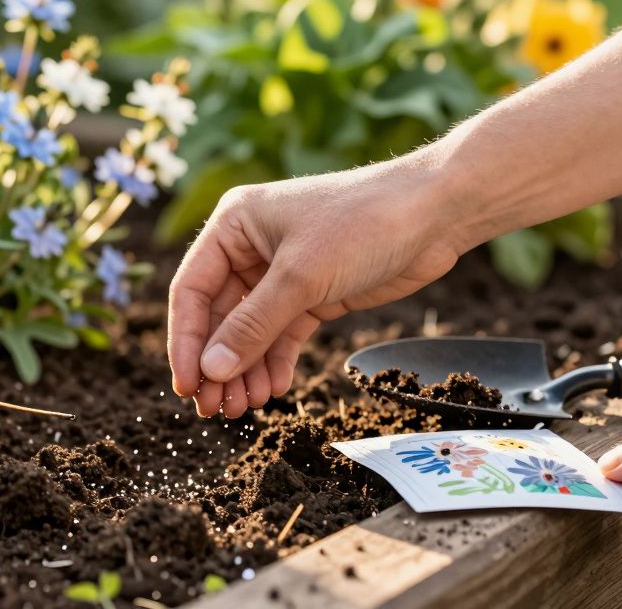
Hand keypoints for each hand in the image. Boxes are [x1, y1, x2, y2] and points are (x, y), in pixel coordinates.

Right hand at [167, 161, 463, 416]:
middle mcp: (250, 247)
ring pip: (250, 331)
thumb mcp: (302, 277)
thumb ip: (253, 326)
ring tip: (246, 407)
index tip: (187, 387)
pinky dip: (275, 362)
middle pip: (219, 316)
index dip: (186, 342)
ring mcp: (281, 271)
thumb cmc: (364, 222)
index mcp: (233, 225)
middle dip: (219, 364)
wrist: (435, 212)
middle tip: (216, 408)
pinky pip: (281, 334)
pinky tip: (274, 389)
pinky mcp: (312, 292)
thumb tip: (212, 371)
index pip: (192, 290)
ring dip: (245, 370)